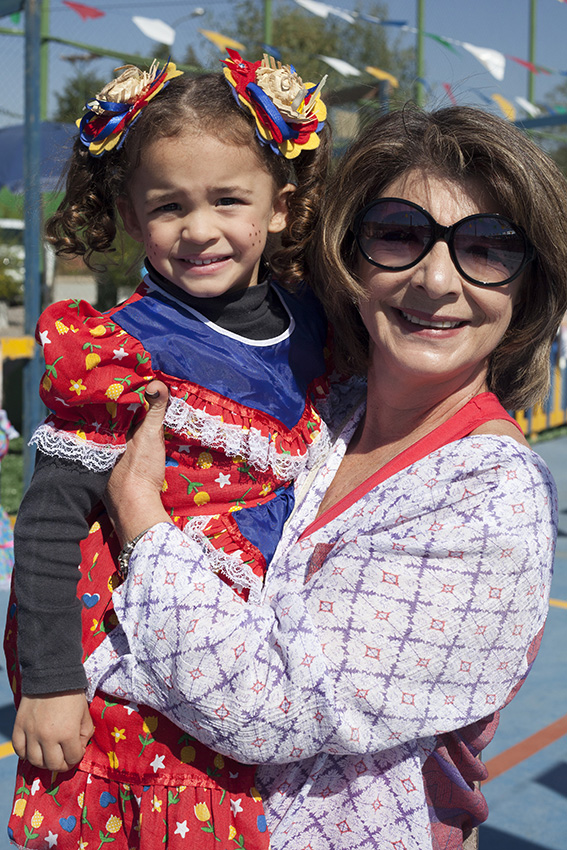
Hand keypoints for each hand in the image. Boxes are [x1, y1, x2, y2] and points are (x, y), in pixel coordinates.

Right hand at [12, 691, 93, 771]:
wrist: (51, 675)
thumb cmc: (71, 694)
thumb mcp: (85, 713)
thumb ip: (85, 733)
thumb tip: (79, 747)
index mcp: (67, 733)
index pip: (73, 758)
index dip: (77, 756)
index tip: (77, 750)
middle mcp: (48, 737)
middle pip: (54, 765)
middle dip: (62, 763)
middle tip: (64, 756)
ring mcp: (31, 733)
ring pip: (35, 761)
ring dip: (44, 761)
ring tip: (50, 754)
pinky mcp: (19, 727)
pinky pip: (19, 750)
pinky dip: (26, 753)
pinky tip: (34, 748)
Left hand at [105, 380, 171, 545]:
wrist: (135, 507)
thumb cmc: (139, 469)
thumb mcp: (151, 435)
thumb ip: (155, 409)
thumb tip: (157, 383)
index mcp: (103, 429)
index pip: (109, 403)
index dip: (119, 392)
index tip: (131, 379)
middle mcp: (99, 441)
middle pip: (112, 417)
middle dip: (123, 406)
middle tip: (139, 392)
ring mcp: (104, 455)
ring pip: (115, 431)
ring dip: (126, 423)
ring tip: (140, 409)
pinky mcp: (112, 467)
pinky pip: (118, 445)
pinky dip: (126, 438)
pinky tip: (135, 437)